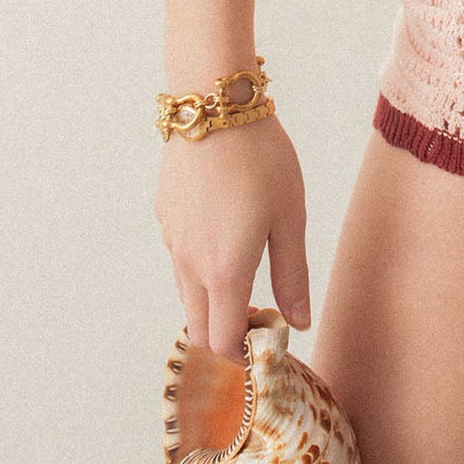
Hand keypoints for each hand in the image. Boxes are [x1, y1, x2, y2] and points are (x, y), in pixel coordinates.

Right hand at [154, 113, 310, 362]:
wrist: (215, 110)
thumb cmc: (261, 163)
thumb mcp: (289, 220)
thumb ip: (292, 277)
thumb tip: (298, 322)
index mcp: (225, 272)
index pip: (222, 342)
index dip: (243, 353)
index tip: (266, 336)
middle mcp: (189, 264)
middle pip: (197, 326)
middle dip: (224, 333)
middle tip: (256, 311)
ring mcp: (171, 240)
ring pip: (186, 292)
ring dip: (211, 299)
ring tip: (243, 268)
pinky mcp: (164, 217)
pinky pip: (178, 257)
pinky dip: (198, 265)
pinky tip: (222, 230)